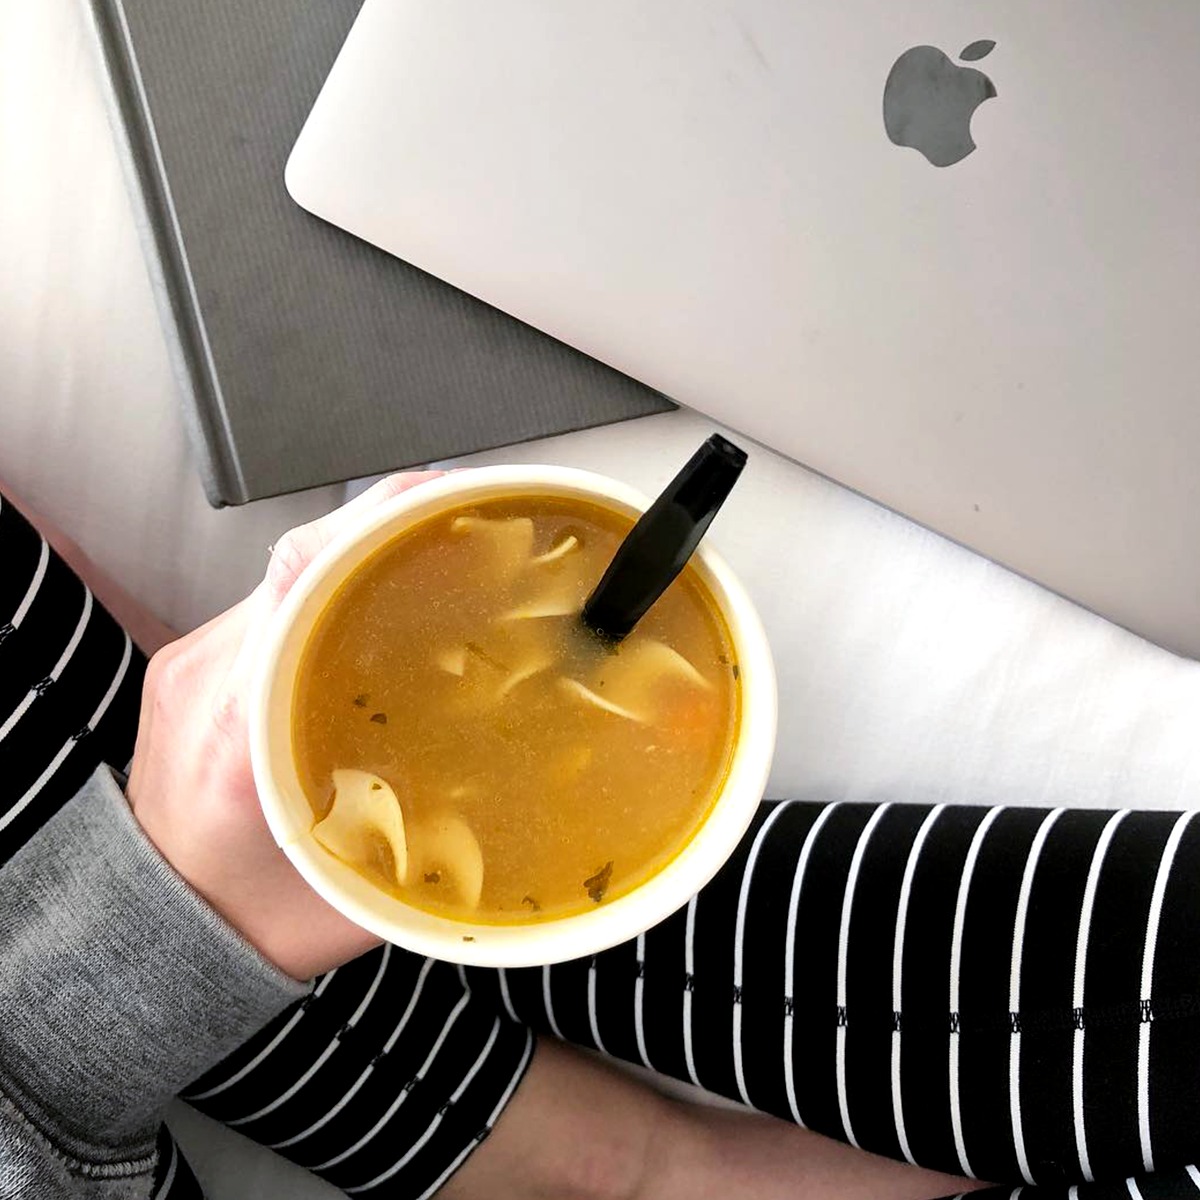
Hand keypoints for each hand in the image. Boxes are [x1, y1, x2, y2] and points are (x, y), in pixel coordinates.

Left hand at [125, 472, 444, 979]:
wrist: (157, 924)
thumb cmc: (251, 913)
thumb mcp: (355, 887)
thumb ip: (424, 839)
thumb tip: (505, 800)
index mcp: (241, 726)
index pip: (298, 580)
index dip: (372, 527)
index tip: (440, 504)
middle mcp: (208, 674)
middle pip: (299, 556)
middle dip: (385, 526)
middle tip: (465, 525)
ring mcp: (195, 660)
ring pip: (287, 571)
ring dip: (360, 554)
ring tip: (434, 558)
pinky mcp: (195, 660)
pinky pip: (269, 599)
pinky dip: (329, 584)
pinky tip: (379, 603)